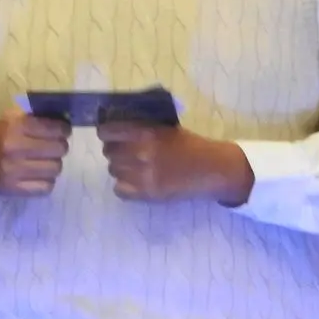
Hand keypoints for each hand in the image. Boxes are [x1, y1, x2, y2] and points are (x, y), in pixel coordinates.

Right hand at [0, 108, 69, 204]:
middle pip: (59, 149)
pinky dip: (46, 181)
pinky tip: (38, 175)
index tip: (63, 132)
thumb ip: (37, 117)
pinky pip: (47, 187)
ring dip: (53, 164)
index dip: (63, 130)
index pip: (54, 128)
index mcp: (14, 126)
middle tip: (54, 147)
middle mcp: (13, 147)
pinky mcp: (14, 189)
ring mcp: (13, 170)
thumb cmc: (0, 138)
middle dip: (60, 147)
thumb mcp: (13, 119)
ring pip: (55, 168)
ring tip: (45, 161)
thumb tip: (66, 121)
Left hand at [99, 121, 253, 204]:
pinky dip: (123, 186)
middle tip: (125, 151)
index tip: (109, 133)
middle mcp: (140, 153)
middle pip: (108, 152)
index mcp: (146, 132)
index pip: (108, 131)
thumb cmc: (190, 145)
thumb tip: (116, 125)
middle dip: (114, 150)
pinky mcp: (146, 194)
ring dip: (120, 167)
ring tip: (134, 166)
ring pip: (113, 170)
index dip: (106, 132)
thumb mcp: (166, 128)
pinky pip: (119, 189)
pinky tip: (135, 181)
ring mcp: (142, 175)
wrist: (211, 169)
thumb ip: (142, 126)